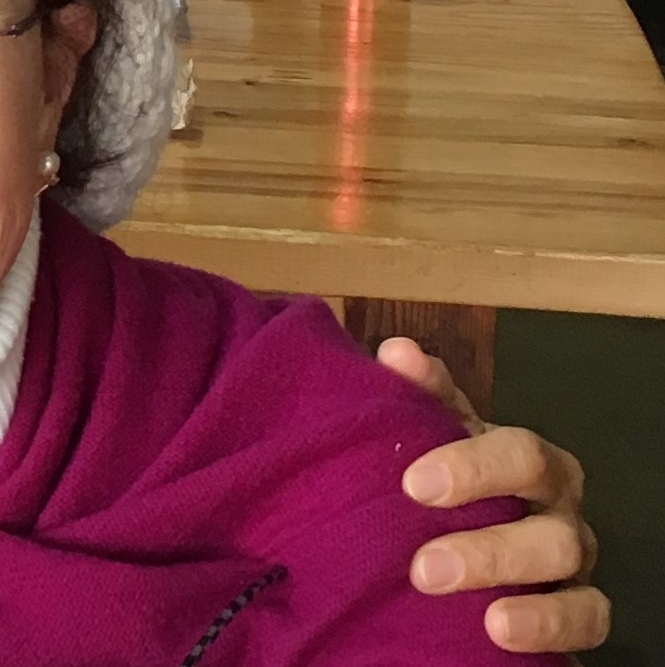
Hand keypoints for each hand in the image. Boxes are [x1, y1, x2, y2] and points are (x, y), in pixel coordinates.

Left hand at [378, 337, 608, 654]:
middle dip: (487, 537)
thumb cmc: (449, 486)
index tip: (413, 484)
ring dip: (505, 574)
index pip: (517, 451)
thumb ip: (418, 397)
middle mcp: (555, 503)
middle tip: (423, 564)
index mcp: (523, 459)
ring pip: (564, 558)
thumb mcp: (431, 440)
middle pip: (546, 512)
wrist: (467, 553)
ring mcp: (570, 556)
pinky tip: (500, 630)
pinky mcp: (575, 608)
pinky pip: (585, 616)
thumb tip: (397, 352)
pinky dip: (547, 623)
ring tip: (454, 595)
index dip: (471, 465)